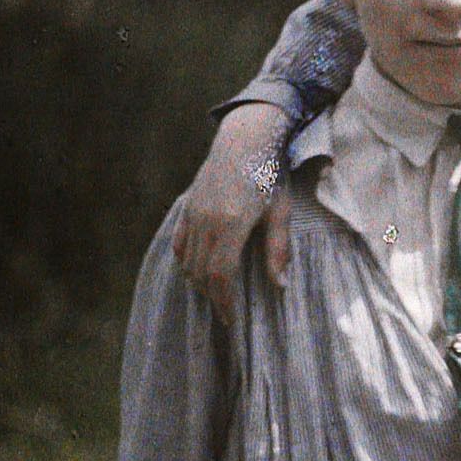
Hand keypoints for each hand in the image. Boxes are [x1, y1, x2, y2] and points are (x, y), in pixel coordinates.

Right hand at [172, 104, 293, 323]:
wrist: (245, 140)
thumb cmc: (269, 175)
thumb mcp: (281, 211)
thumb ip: (278, 250)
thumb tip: (281, 286)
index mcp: (232, 223)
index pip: (221, 276)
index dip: (224, 303)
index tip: (230, 321)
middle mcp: (207, 221)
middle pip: (202, 273)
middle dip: (213, 298)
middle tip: (226, 314)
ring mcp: (193, 214)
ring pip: (188, 262)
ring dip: (200, 282)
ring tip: (216, 294)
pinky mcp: (187, 208)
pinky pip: (180, 245)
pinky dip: (187, 262)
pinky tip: (199, 270)